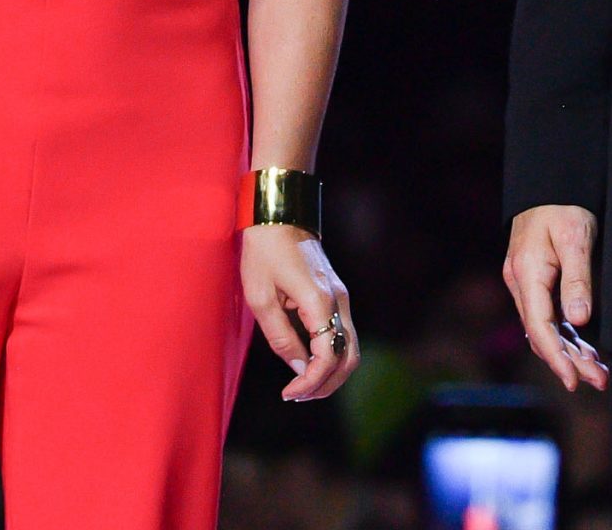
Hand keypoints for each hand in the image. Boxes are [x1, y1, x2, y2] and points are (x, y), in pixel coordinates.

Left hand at [242, 224, 358, 401]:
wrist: (280, 215)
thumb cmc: (264, 251)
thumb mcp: (260, 297)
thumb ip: (281, 337)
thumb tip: (298, 368)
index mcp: (319, 301)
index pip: (327, 357)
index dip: (311, 382)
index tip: (289, 393)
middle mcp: (338, 300)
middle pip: (348, 358)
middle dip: (326, 385)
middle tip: (297, 395)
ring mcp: (341, 297)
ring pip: (350, 348)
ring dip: (331, 373)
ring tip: (303, 386)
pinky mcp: (336, 294)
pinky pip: (343, 334)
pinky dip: (331, 356)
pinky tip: (309, 363)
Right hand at [503, 204, 607, 390]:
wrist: (550, 184)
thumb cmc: (564, 207)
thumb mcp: (576, 238)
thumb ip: (577, 279)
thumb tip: (580, 320)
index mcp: (527, 274)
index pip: (539, 326)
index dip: (556, 357)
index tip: (573, 380)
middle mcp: (520, 283)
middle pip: (542, 334)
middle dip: (569, 362)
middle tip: (600, 381)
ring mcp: (525, 285)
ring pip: (545, 330)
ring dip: (570, 353)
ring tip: (598, 373)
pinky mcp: (534, 283)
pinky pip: (548, 318)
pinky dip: (566, 337)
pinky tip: (585, 351)